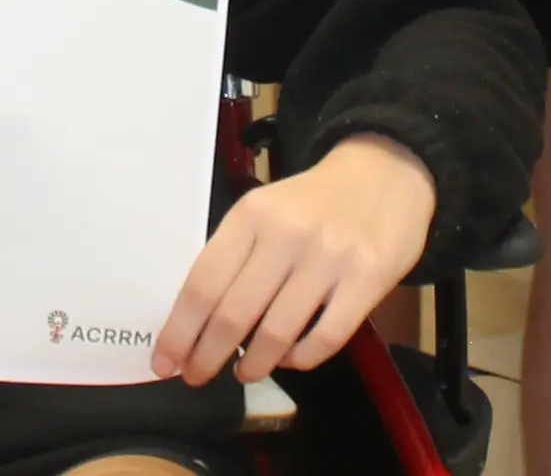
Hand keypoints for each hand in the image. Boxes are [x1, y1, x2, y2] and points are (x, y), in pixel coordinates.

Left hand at [154, 133, 433, 384]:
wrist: (385, 173)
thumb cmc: (314, 201)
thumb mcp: (265, 209)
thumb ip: (235, 256)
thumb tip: (196, 321)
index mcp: (252, 215)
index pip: (204, 283)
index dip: (179, 331)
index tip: (165, 361)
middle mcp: (287, 235)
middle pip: (233, 314)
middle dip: (206, 356)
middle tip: (196, 376)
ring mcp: (329, 259)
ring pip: (276, 333)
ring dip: (253, 364)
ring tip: (244, 372)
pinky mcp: (367, 280)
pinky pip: (324, 339)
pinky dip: (300, 360)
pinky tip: (289, 359)